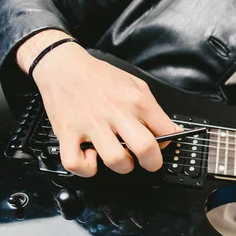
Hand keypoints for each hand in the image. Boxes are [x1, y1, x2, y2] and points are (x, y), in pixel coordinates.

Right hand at [16, 30, 179, 176]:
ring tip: (118, 157)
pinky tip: (91, 158)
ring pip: (115, 160)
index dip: (166, 144)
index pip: (165, 131)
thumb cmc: (99, 78)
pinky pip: (77, 164)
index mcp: (135, 100)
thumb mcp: (135, 85)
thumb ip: (154, 109)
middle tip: (147, 162)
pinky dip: (86, 168)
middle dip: (151, 163)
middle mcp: (114, 112)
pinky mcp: (67, 132)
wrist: (63, 66)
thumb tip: (172, 131)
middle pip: (145, 148)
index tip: (160, 146)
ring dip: (121, 166)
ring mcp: (90, 123)